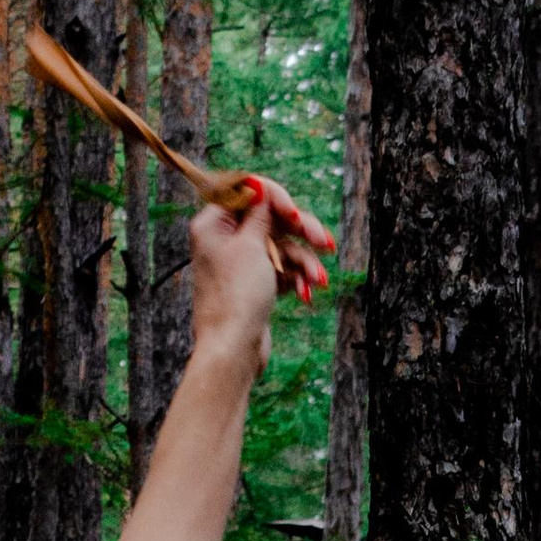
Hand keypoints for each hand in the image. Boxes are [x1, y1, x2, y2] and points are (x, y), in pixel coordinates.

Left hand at [188, 178, 333, 356]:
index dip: (277, 199)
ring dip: (304, 261)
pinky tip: (307, 293)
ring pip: (281, 248)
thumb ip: (261, 213)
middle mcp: (225, 241)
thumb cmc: (236, 298)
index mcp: (214, 224)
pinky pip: (281, 271)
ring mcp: (241, 264)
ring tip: (319, 279)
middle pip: (271, 221)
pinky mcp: (255, 286)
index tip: (295, 214)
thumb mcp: (251, 246)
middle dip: (301, 233)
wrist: (233, 351)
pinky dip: (296, 279)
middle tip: (325, 243)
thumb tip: (262, 188)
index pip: (249, 193)